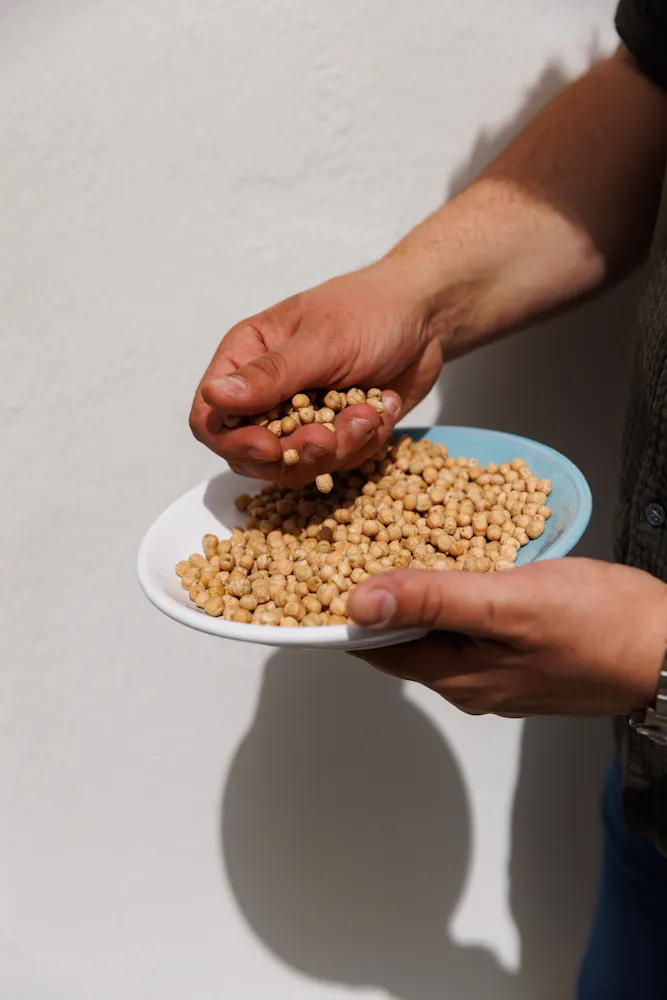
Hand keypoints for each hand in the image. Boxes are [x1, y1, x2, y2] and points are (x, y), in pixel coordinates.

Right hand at [189, 257, 446, 486]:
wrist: (427, 317)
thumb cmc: (371, 310)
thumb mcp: (320, 341)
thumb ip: (270, 375)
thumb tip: (214, 397)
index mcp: (247, 358)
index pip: (210, 418)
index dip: (233, 442)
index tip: (270, 447)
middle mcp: (266, 392)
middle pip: (251, 454)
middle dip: (296, 451)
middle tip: (333, 435)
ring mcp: (300, 416)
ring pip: (297, 464)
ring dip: (337, 449)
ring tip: (367, 415)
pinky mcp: (334, 432)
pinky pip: (337, 462)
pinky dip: (362, 444)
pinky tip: (382, 409)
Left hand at [347, 559, 666, 716]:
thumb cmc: (604, 625)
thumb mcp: (509, 603)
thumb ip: (434, 600)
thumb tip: (358, 603)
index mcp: (459, 677)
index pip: (375, 648)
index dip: (345, 612)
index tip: (321, 573)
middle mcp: (472, 683)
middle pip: (403, 640)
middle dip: (378, 597)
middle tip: (355, 546)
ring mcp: (501, 672)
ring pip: (438, 631)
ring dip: (418, 594)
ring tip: (399, 545)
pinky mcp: (526, 654)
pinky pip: (472, 626)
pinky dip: (455, 595)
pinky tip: (460, 564)